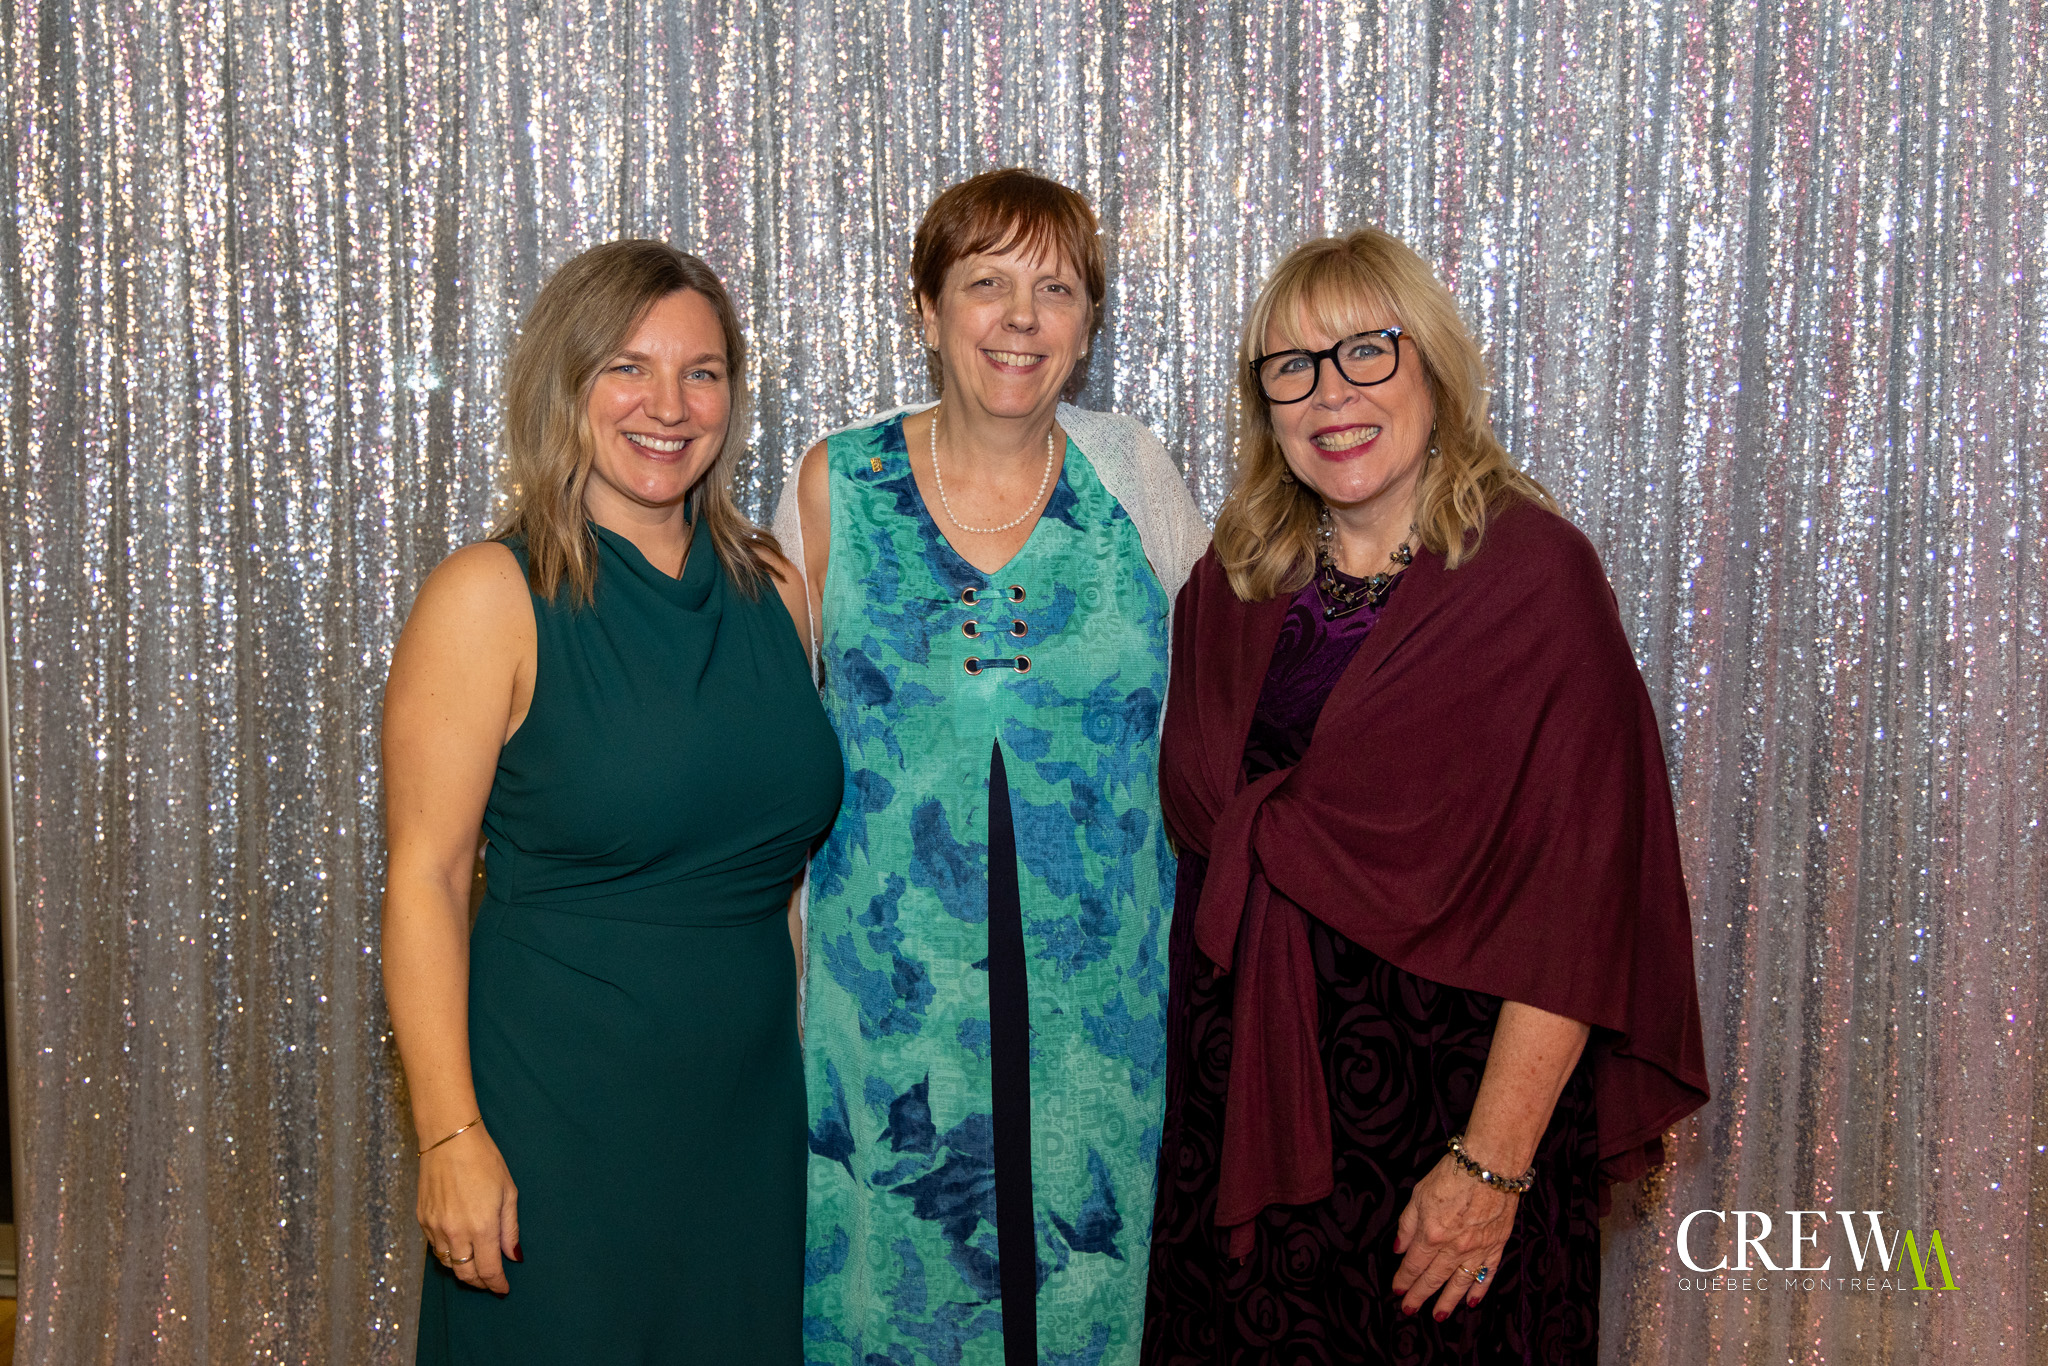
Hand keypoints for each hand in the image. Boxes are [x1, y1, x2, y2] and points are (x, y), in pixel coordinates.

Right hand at [417, 1123, 519, 1293]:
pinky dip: (448, 1255)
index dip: (497, 1284)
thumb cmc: (485, 1160)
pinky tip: (458, 1247)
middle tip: (490, 1281)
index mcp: (481, 1227)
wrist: (448, 1139)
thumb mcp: (508, 1192)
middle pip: (465, 1274)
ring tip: (475, 1266)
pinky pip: (435, 1249)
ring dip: (462, 1271)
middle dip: (480, 1282)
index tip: (503, 1289)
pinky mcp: (422, 1220)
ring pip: (448, 1264)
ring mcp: (435, 1228)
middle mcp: (456, 1232)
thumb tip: (514, 1256)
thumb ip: (510, 1228)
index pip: (488, 1270)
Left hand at [1389, 1152, 1519, 1321]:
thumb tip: (1399, 1250)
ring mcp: (1477, 1249)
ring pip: (1459, 1283)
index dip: (1404, 1279)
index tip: (1397, 1290)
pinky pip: (1487, 1274)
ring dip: (1447, 1301)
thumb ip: (1407, 1225)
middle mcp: (1453, 1248)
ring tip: (1439, 1316)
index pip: (1413, 1265)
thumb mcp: (1418, 1195)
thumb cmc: (1451, 1175)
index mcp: (1431, 1235)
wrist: (1490, 1165)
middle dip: (1420, 1296)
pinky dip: (1479, 1290)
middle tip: (1410, 1311)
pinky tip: (1471, 1302)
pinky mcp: (1496, 1245)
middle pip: (1434, 1278)